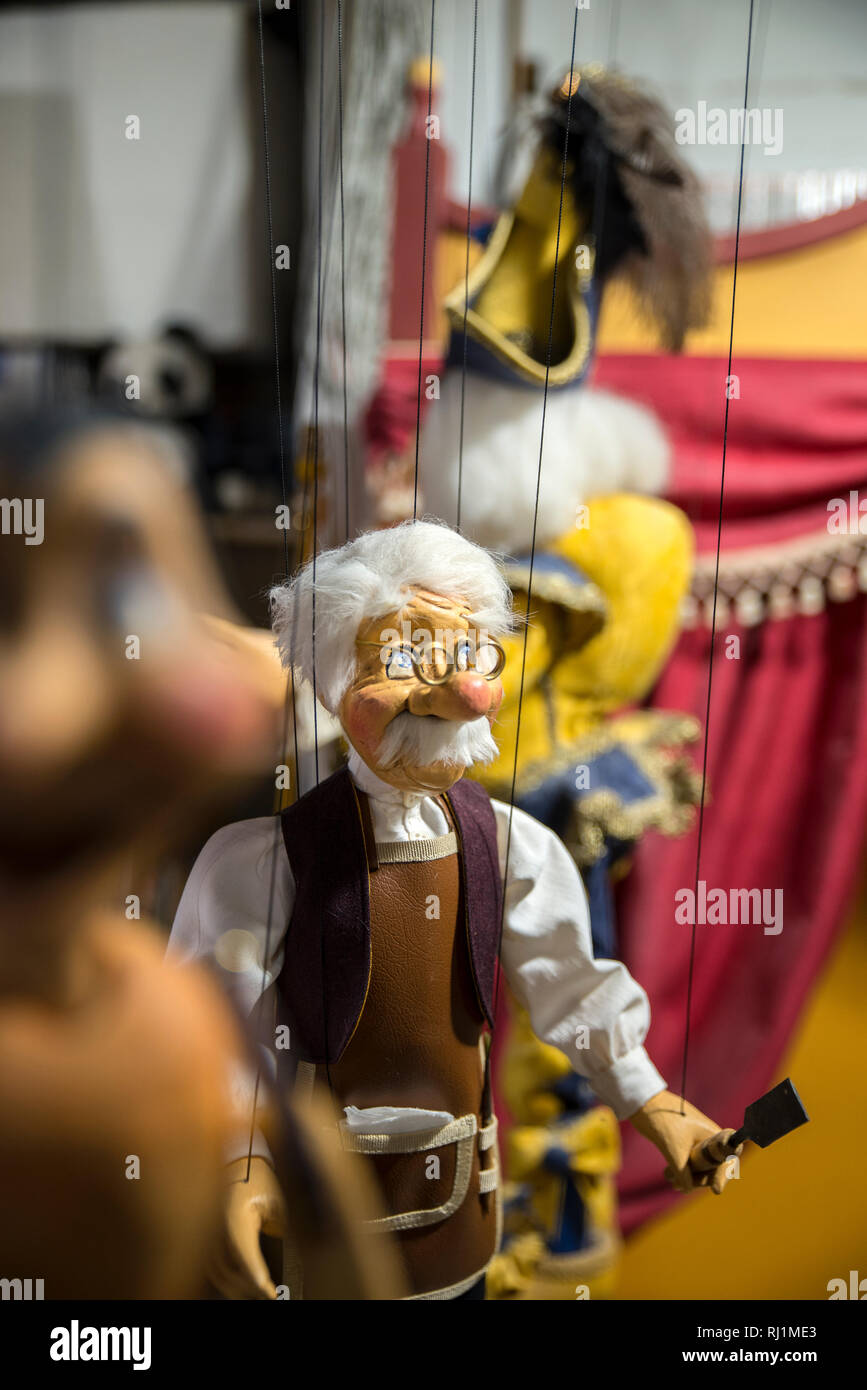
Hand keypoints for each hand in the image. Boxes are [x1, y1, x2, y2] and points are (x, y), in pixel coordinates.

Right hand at [208, 1156, 285, 1298]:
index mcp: (232, 1214)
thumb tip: (287, 1258)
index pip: (241, 1252)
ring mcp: (206, 1232)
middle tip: (270, 1294)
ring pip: (216, 1272)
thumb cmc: (259, 1179)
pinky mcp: (204, 1237)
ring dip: (237, 1287)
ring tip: (259, 1292)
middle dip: (249, 1286)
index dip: (255, 1273)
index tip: (268, 1289)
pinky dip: (226, 1279)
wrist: (240, 1162)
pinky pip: (212, 1265)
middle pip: (227, 1268)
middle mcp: (213, 1225)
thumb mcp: (276, 1201)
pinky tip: (242, 1284)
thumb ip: (279, 1229)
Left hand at [628, 1089, 742, 1195]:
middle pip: (714, 1167)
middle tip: (684, 1186)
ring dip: (688, 1177)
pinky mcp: (684, 1143)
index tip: (716, 1190)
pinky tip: (670, 1177)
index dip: (725, 1176)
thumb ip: (683, 1174)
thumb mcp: (674, 1151)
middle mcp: (709, 1138)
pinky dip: (681, 1172)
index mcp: (713, 1135)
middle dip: (700, 1179)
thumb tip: (687, 1189)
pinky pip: (689, 1163)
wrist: (644, 1104)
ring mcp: (697, 1141)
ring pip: (700, 1167)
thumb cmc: (663, 1122)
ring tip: (672, 1181)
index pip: (728, 1159)